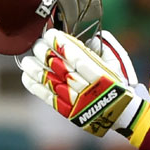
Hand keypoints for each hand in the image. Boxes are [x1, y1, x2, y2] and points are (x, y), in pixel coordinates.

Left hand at [19, 29, 149, 137]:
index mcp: (102, 76)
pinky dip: (36, 88)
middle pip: (62, 69)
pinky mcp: (68, 112)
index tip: (51, 34)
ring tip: (27, 60)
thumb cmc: (119, 84)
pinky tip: (27, 76)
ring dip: (36, 71)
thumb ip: (105, 47)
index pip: (78, 58)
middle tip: (37, 44)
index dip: (62, 45)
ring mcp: (76, 102)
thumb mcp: (118, 63)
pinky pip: (48, 99)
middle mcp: (88, 90)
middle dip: (46, 54)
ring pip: (52, 84)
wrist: (122, 115)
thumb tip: (88, 39)